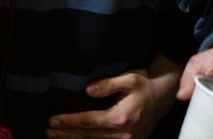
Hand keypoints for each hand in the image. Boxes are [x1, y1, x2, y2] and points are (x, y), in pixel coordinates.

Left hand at [47, 55, 179, 138]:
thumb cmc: (145, 85)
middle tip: (48, 131)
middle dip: (67, 134)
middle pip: (89, 136)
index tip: (52, 121)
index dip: (69, 121)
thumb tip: (87, 91)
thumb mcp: (129, 78)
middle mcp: (123, 133)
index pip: (89, 121)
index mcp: (121, 117)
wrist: (163, 97)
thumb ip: (107, 84)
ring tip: (57, 137)